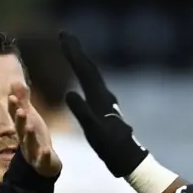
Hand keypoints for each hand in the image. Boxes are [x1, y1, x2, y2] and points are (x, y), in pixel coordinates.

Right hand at [9, 81, 61, 177]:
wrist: (44, 164)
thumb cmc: (35, 138)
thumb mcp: (30, 118)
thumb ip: (23, 101)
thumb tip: (15, 81)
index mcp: (22, 128)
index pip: (15, 116)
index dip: (13, 107)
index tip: (11, 96)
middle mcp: (25, 140)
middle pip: (20, 130)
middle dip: (19, 120)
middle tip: (20, 111)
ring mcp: (33, 152)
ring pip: (29, 144)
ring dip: (29, 135)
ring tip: (30, 126)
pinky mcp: (42, 163)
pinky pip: (42, 160)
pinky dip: (44, 156)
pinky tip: (47, 151)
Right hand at [59, 31, 147, 176]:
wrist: (129, 158)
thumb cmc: (111, 148)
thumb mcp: (94, 132)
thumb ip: (82, 112)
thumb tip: (69, 93)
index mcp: (100, 98)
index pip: (84, 71)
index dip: (73, 53)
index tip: (63, 37)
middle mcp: (104, 95)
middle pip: (89, 68)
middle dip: (76, 51)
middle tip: (64, 34)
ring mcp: (106, 100)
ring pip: (92, 74)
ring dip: (81, 60)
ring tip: (70, 49)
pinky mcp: (106, 107)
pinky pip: (93, 84)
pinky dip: (85, 74)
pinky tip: (84, 74)